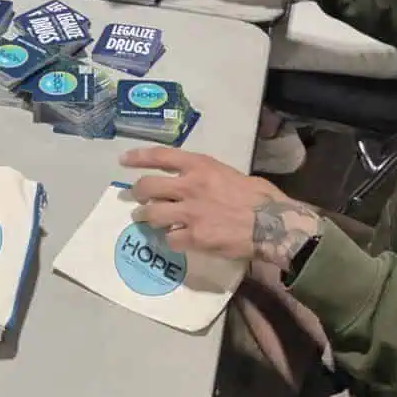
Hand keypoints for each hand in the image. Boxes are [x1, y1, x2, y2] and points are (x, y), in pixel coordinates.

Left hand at [120, 145, 320, 268]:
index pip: (160, 156)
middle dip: (136, 193)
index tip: (124, 161)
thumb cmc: (259, 197)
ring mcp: (189, 213)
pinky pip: (169, 239)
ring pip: (151, 214)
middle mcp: (189, 186)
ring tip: (144, 221)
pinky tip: (175, 240)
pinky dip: (170, 240)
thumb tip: (197, 182)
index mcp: (200, 166)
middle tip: (135, 198)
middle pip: (147, 186)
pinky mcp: (193, 237)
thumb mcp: (230, 174)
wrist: (272, 224)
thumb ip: (208, 176)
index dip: (139, 157)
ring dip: (145, 218)